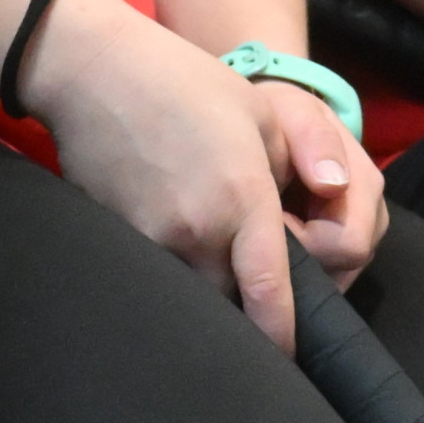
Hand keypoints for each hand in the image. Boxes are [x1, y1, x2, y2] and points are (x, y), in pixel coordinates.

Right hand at [18, 0, 300, 350]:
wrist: (93, 71)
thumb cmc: (183, 82)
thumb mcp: (261, 111)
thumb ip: (306, 160)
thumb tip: (330, 197)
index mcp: (242, 197)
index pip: (269, 293)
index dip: (282, 335)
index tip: (288, 351)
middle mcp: (198, 228)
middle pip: (232, 304)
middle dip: (247, 307)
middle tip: (254, 278)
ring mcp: (154, 237)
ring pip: (195, 292)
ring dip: (211, 287)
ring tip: (214, 250)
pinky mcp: (120, 235)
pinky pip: (159, 271)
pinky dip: (175, 267)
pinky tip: (175, 229)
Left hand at [253, 81, 386, 287]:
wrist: (274, 121)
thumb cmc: (281, 117)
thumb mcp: (292, 112)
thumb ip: (314, 139)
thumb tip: (332, 184)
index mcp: (365, 185)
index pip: (347, 245)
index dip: (300, 241)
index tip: (265, 218)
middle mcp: (372, 221)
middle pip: (341, 270)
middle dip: (297, 258)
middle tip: (262, 227)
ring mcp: (358, 241)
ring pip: (331, 281)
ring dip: (295, 264)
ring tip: (265, 231)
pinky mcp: (339, 256)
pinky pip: (322, 280)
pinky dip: (294, 268)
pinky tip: (273, 245)